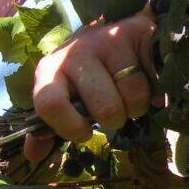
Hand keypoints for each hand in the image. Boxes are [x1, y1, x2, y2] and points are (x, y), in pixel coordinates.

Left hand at [24, 5, 159, 161]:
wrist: (108, 37)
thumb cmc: (81, 78)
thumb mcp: (60, 100)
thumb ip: (46, 131)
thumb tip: (33, 156)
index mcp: (49, 71)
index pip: (49, 103)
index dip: (70, 127)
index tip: (85, 133)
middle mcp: (75, 52)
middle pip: (105, 108)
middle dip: (114, 120)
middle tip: (112, 110)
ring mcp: (107, 40)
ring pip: (134, 96)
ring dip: (136, 106)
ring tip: (128, 94)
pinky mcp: (136, 32)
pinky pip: (154, 79)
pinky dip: (156, 91)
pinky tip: (146, 81)